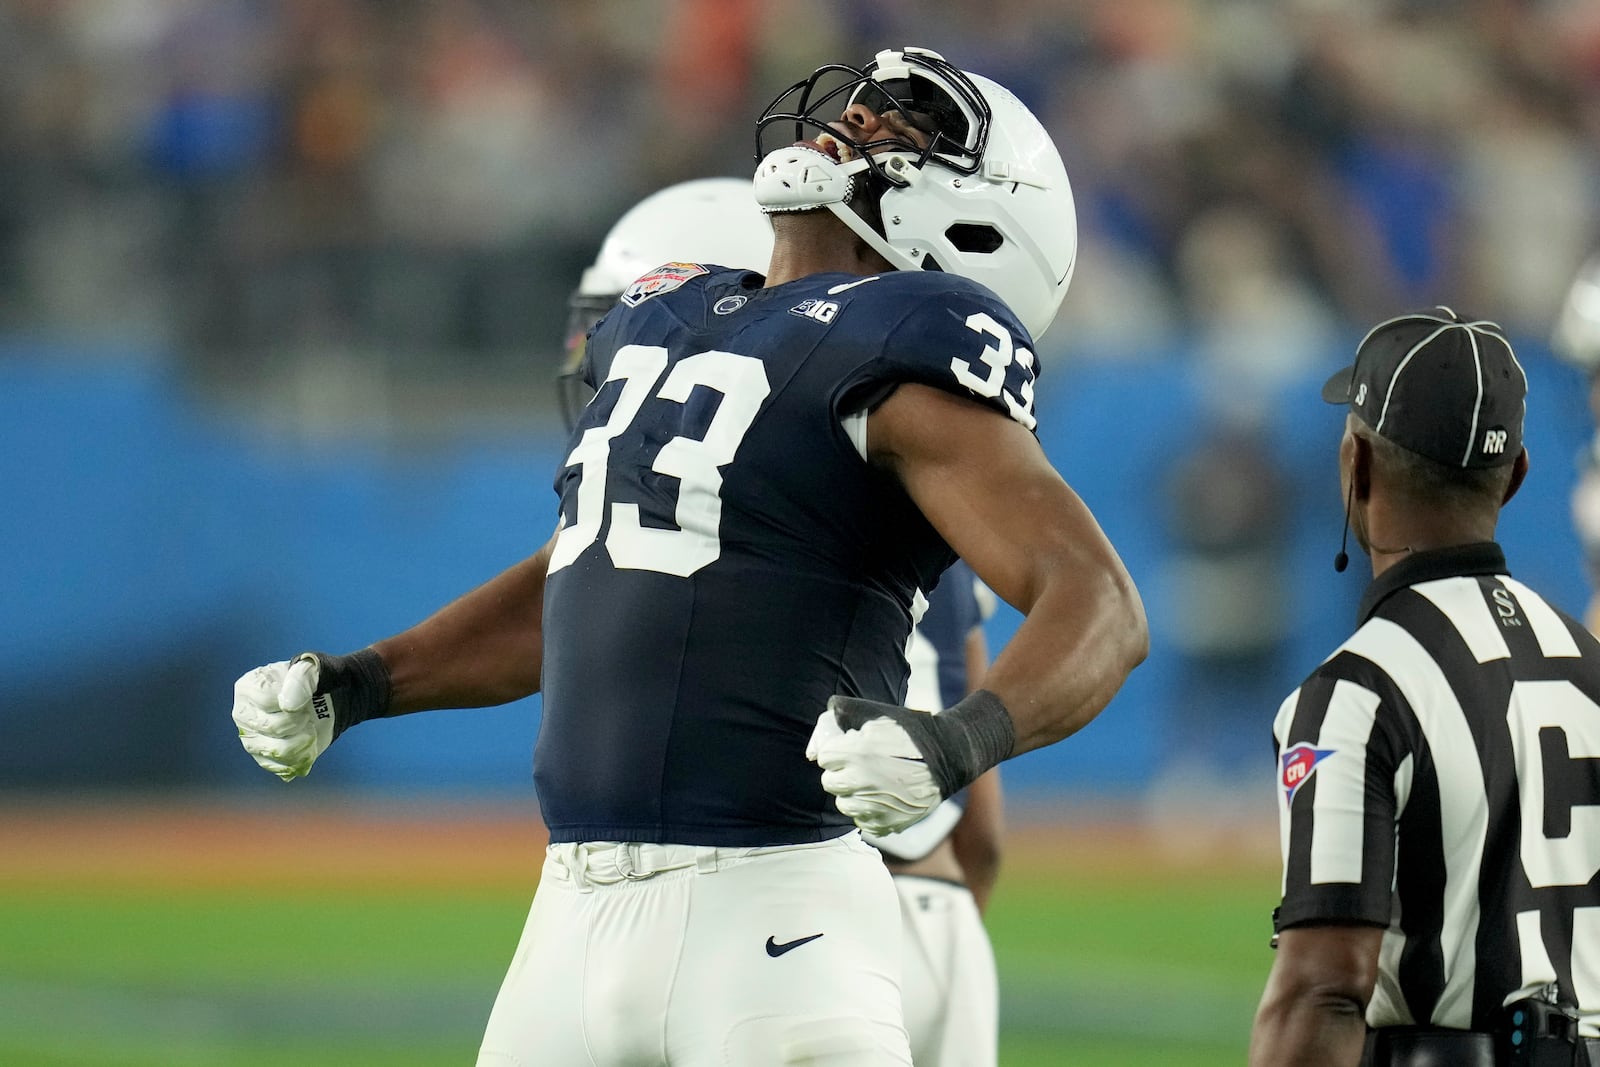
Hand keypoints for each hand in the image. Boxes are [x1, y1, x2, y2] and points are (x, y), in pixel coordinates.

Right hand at [231, 655, 333, 780]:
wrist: (326, 700)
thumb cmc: (315, 681)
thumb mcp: (314, 669)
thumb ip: (301, 679)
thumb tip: (287, 704)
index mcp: (247, 688)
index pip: (267, 701)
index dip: (294, 702)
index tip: (304, 697)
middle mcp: (243, 715)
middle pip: (271, 727)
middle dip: (299, 721)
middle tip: (308, 714)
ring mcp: (251, 738)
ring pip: (278, 750)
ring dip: (304, 741)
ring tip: (309, 728)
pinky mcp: (265, 758)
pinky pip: (283, 766)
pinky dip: (302, 757)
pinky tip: (309, 744)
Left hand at [807, 698, 941, 835]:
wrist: (949, 755)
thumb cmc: (909, 731)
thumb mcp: (875, 712)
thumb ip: (840, 715)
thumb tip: (813, 748)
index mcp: (857, 752)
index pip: (824, 757)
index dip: (837, 750)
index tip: (851, 748)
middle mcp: (862, 781)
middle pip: (829, 782)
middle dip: (840, 772)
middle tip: (860, 765)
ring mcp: (875, 806)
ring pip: (844, 805)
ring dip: (852, 793)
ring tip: (872, 781)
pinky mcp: (887, 824)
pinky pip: (863, 823)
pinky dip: (869, 812)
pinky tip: (883, 797)